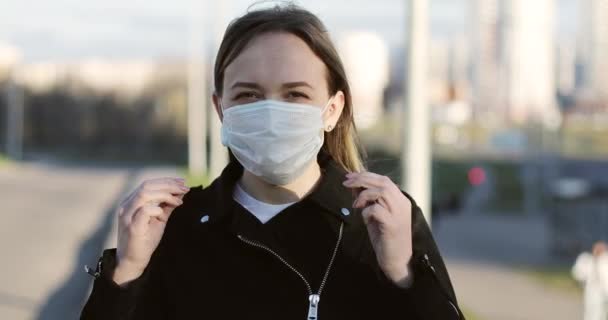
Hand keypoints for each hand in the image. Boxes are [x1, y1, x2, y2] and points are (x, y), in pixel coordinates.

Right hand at [114, 177, 188, 284]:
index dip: (166, 181)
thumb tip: (181, 192)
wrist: (132, 261)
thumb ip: (167, 205)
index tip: (182, 183)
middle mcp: (127, 206)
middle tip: (184, 188)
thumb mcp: (159, 219)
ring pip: (145, 194)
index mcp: (131, 202)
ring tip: (179, 200)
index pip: (148, 184)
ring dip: (165, 194)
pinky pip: (144, 211)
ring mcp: (128, 216)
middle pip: (147, 186)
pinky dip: (156, 208)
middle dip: (169, 185)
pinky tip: (164, 212)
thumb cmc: (145, 239)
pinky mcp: (132, 227)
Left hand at [343, 172, 412, 287]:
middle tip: (346, 183)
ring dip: (364, 195)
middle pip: (382, 182)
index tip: (349, 177)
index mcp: (400, 200)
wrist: (396, 261)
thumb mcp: (375, 215)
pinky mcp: (393, 225)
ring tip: (356, 206)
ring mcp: (399, 214)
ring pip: (381, 192)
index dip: (365, 175)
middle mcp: (402, 204)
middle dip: (361, 179)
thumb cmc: (384, 238)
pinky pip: (376, 209)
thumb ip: (368, 200)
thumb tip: (354, 185)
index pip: (384, 179)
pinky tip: (365, 220)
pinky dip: (366, 212)